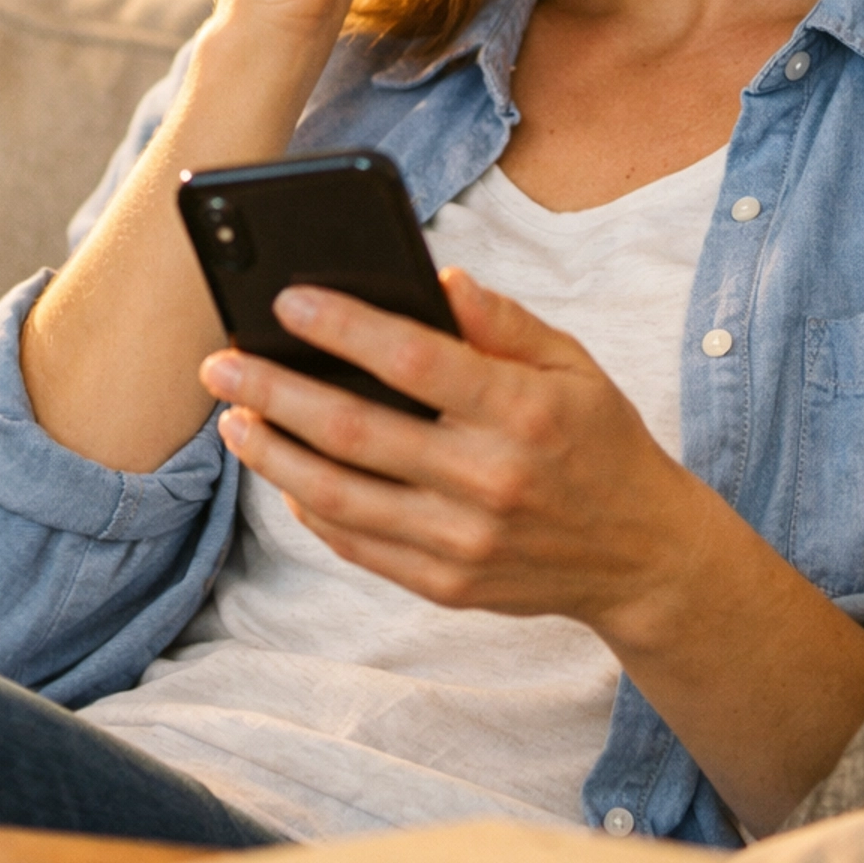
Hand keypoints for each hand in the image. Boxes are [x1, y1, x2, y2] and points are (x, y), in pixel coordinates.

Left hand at [196, 267, 863, 835]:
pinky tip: (283, 473)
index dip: (344, 327)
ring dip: (273, 454)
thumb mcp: (573, 364)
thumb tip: (442, 278)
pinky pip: (357, 544)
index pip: (414, 361)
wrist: (643, 555)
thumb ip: (505, 322)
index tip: (286, 302)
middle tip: (220, 364)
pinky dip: (309, 509)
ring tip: (232, 419)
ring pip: (339, 496)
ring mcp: (464, 540)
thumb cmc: (599, 441)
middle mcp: (489, 479)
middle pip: (355, 431)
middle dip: (274, 393)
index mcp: (522, 411)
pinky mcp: (446, 584)